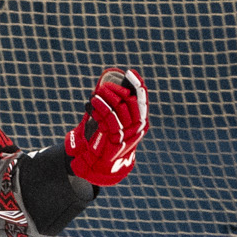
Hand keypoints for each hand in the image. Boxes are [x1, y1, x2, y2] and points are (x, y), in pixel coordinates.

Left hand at [66, 67, 147, 185]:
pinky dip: (102, 107)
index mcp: (141, 121)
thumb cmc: (108, 139)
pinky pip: (110, 119)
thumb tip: (112, 86)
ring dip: (108, 97)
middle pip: (133, 102)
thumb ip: (118, 109)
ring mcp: (129, 134)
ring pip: (121, 108)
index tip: (131, 73)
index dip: (138, 86)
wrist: (103, 163)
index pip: (143, 100)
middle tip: (105, 86)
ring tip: (97, 94)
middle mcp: (138, 127)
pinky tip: (94, 102)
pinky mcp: (117, 139)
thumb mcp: (115, 122)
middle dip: (119, 90)